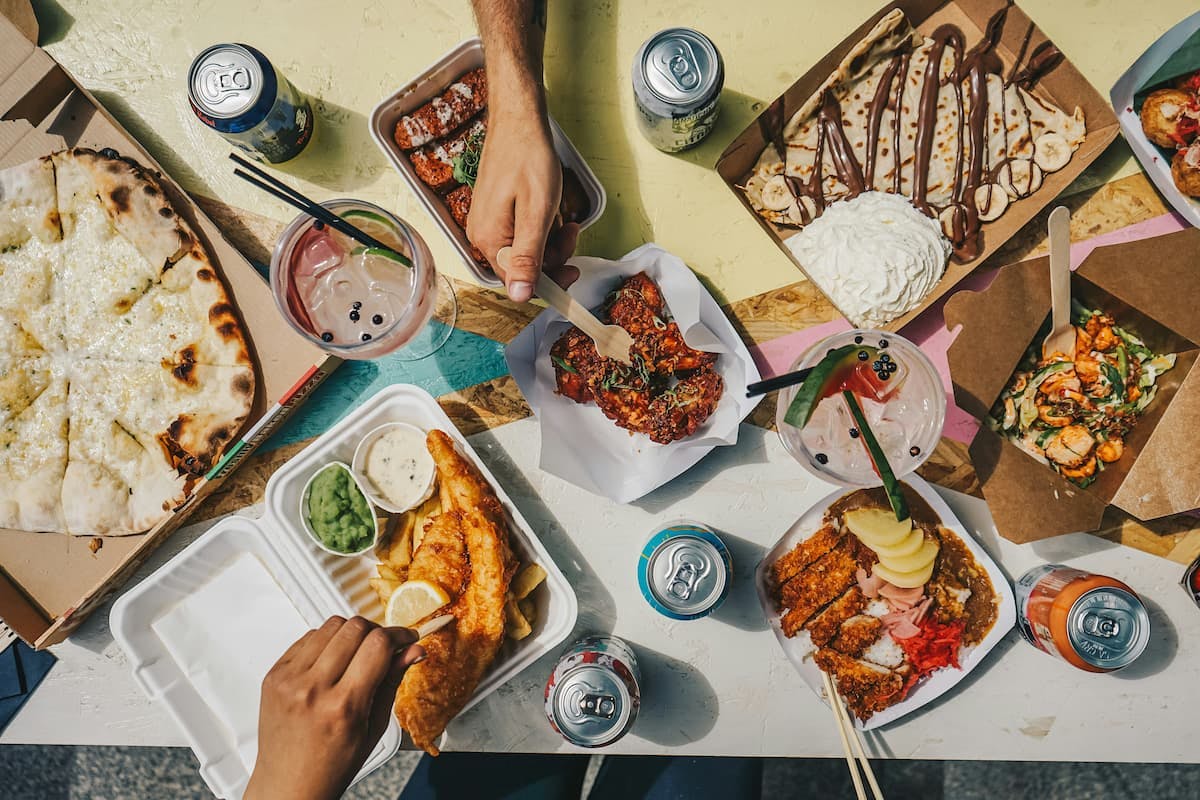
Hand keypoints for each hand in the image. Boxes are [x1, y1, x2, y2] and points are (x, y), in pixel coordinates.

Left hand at [245, 616, 423, 799]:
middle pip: (354, 627)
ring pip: (330, 626)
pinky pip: (306, 637)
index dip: (399, 635)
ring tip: (355, 655)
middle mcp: (312, 689)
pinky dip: (325, 642)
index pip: (378, 645)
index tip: (406, 639)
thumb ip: (392, 681)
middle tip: (383, 647)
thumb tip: (413, 651)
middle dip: (376, 632)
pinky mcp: (274, 674)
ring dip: (350, 634)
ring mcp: (289, 679)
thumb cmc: (331, 765)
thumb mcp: (373, 728)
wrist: (289, 784)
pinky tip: (331, 662)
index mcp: (343, 706)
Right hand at [467, 107, 579, 301]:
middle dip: (553, 254)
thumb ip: (528, 257)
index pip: (519, 282)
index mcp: (489, 240)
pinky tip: (549, 209)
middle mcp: (483, 236)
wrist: (518, 121)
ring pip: (526, 250)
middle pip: (523, 267)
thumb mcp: (536, 212)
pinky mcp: (496, 213)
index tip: (574, 271)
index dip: (550, 280)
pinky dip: (540, 226)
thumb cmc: (528, 159)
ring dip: (550, 239)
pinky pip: (521, 233)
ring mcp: (488, 223)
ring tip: (563, 216)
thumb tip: (519, 295)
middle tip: (571, 232)